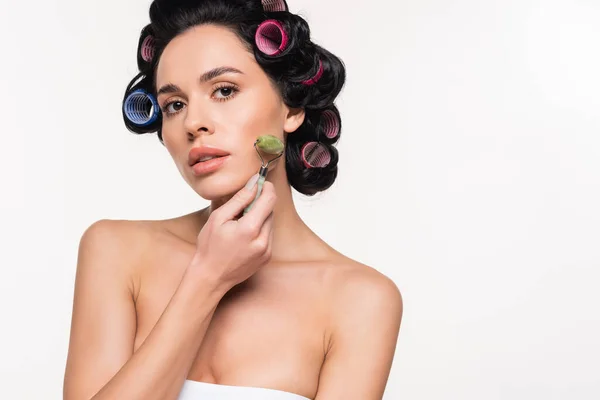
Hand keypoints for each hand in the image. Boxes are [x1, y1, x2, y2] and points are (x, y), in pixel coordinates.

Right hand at [187, 174, 275, 288]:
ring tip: (240, 223)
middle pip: (271, 210)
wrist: (210, 277)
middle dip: (260, 202)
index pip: (269, 199)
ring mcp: (267, 250)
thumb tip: (254, 183)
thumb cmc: (210, 247)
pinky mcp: (267, 256)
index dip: (267, 187)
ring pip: (270, 222)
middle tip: (242, 204)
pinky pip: (268, 234)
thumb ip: (239, 199)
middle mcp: (263, 240)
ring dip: (260, 216)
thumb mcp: (218, 218)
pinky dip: (259, 229)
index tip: (261, 182)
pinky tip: (244, 234)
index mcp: (250, 229)